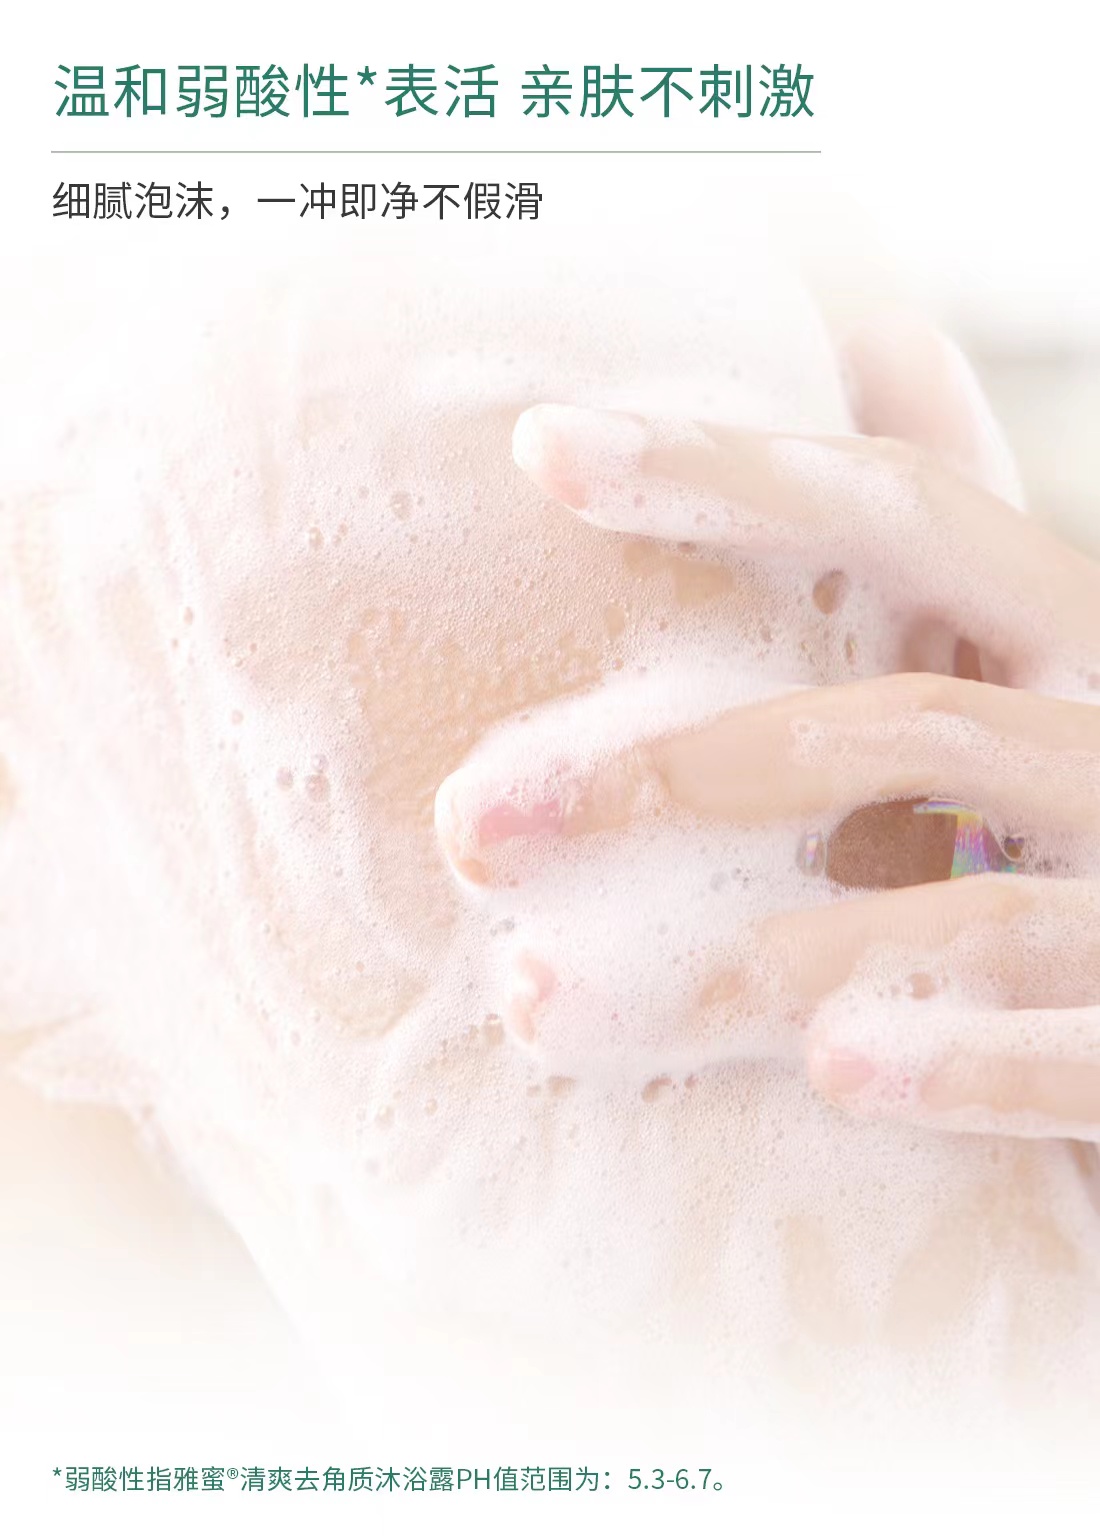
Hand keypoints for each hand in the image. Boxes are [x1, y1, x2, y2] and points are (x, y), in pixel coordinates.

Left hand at [434, 317, 1099, 1144]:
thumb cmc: (1084, 823)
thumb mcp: (1031, 666)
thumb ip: (953, 554)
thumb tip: (880, 325)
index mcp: (1077, 639)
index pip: (907, 514)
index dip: (731, 473)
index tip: (541, 445)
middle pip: (903, 728)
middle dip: (682, 771)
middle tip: (470, 829)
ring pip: (963, 915)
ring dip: (756, 962)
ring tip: (544, 1004)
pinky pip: (1078, 1062)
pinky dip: (964, 1065)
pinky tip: (831, 1074)